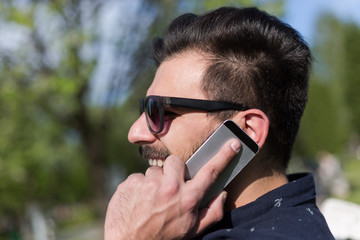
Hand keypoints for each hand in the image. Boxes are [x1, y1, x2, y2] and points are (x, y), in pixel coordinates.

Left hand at [104, 139, 240, 239]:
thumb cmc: (164, 238)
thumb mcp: (193, 231)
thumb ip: (212, 212)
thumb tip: (222, 193)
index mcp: (188, 198)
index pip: (210, 172)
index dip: (224, 156)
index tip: (232, 144)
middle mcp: (170, 187)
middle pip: (176, 161)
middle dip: (174, 171)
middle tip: (170, 187)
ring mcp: (148, 183)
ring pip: (155, 170)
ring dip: (155, 182)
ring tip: (152, 200)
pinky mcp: (130, 183)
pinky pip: (138, 177)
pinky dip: (139, 188)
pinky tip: (138, 202)